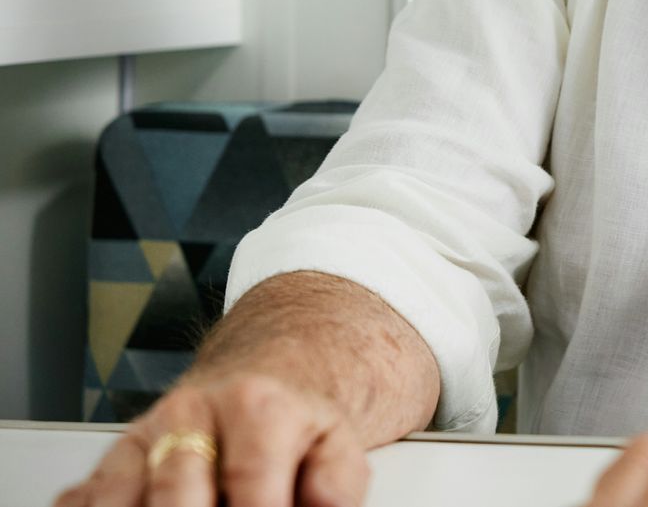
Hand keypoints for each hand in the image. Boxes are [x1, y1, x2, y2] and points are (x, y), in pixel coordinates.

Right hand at [53, 370, 371, 506]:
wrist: (257, 382)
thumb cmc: (292, 425)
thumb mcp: (335, 441)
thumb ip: (337, 479)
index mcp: (254, 407)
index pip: (249, 482)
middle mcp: (188, 416)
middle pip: (174, 495)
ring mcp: (140, 441)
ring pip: (116, 499)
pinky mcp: (105, 465)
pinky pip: (80, 500)